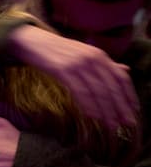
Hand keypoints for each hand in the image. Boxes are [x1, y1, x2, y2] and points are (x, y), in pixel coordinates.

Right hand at [9, 24, 137, 127]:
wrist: (32, 41)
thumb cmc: (58, 51)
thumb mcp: (85, 55)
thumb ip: (104, 64)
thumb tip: (125, 71)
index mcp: (100, 55)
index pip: (121, 77)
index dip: (129, 95)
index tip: (134, 111)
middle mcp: (93, 58)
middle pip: (112, 87)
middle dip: (120, 107)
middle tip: (127, 124)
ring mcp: (78, 64)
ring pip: (98, 91)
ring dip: (106, 110)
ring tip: (111, 125)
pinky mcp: (63, 70)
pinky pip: (79, 91)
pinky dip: (88, 105)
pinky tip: (92, 116)